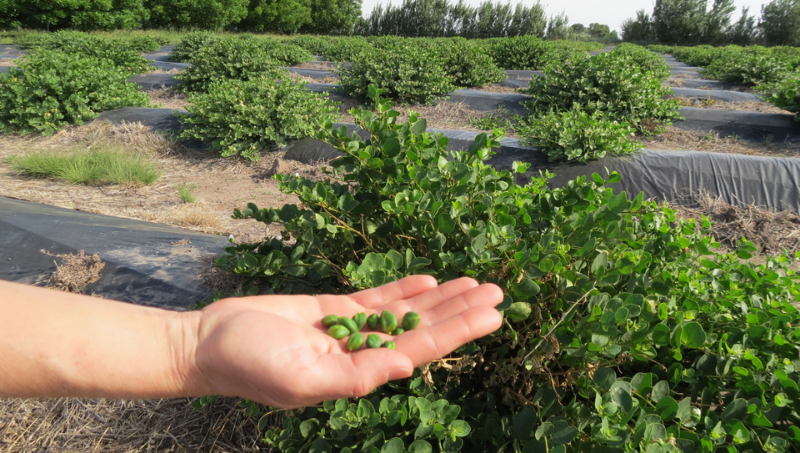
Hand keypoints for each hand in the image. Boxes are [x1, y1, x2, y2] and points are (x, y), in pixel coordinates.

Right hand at [187, 275, 502, 407]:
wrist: (210, 340)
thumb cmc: (249, 364)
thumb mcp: (299, 378)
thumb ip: (353, 376)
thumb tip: (404, 368)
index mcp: (359, 373)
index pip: (420, 348)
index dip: (458, 331)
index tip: (492, 315)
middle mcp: (362, 352)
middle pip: (423, 328)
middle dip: (461, 312)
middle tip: (500, 292)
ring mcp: (349, 330)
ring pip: (406, 311)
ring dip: (441, 299)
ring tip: (477, 284)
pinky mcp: (332, 310)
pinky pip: (377, 298)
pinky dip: (404, 290)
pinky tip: (431, 282)